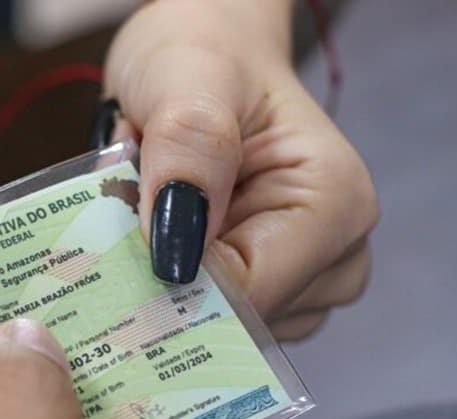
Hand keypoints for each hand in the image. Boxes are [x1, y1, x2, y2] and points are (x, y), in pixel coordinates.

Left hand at [99, 0, 378, 339]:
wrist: (202, 50)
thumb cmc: (203, 53)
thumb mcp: (187, 80)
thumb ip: (190, 150)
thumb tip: (177, 251)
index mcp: (336, 205)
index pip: (250, 295)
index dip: (177, 287)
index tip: (120, 260)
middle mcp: (336, 253)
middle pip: (236, 322)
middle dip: (170, 283)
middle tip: (130, 220)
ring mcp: (306, 280)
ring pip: (217, 331)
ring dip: (166, 283)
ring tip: (152, 213)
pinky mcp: (270, 290)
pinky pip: (210, 322)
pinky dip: (172, 287)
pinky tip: (162, 236)